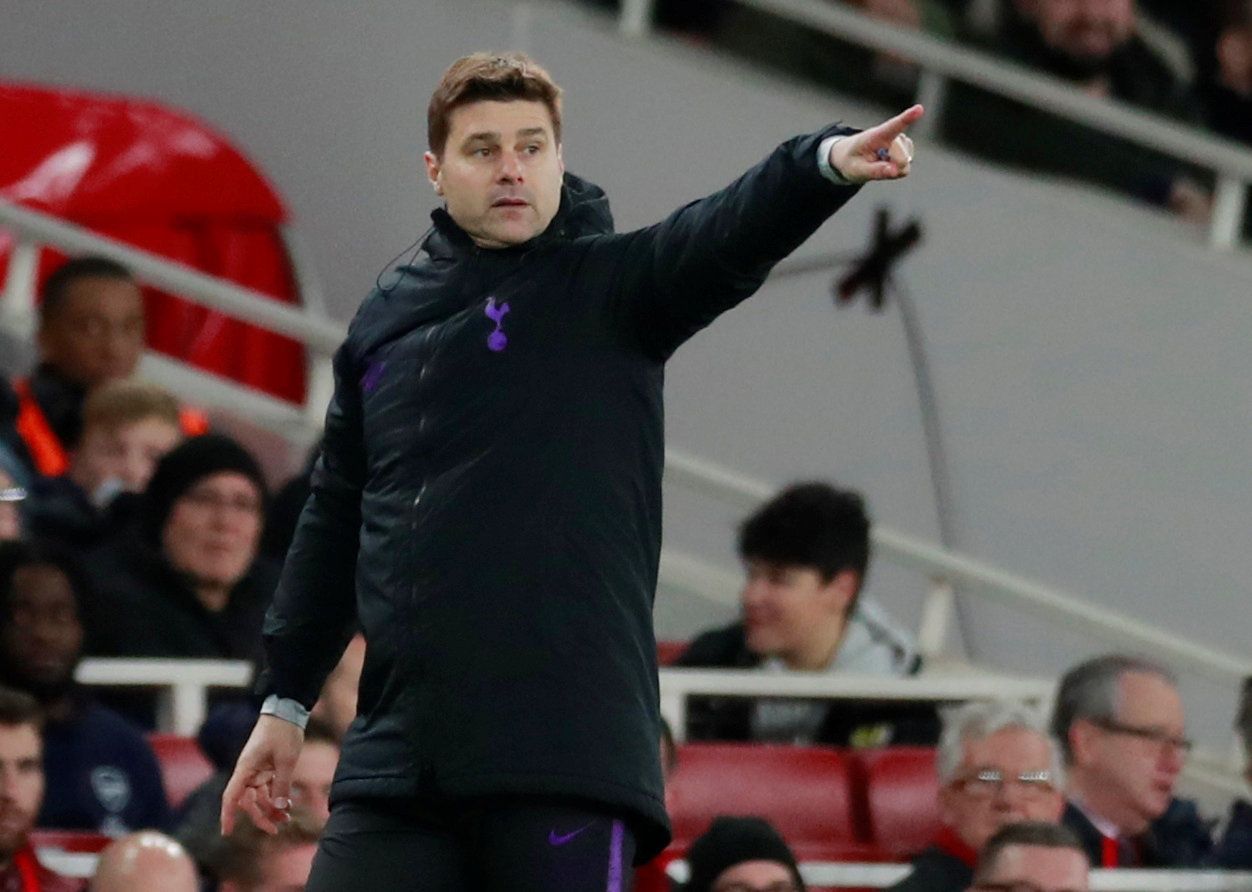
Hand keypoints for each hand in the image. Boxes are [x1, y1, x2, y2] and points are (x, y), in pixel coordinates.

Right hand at [220, 715, 304, 834]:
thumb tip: (278, 807)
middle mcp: (248, 772)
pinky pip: (268, 788)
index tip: (227, 832)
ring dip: (271, 808)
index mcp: (246, 768)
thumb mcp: (286, 760)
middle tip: (275, 830)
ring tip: (286, 819)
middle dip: (260, 817)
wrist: (287, 712)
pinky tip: (287, 806)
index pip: (231, 796)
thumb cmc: (283, 732)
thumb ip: (282, 784)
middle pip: (248, 801)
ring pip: (259, 797)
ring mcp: (257, 770)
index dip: (227, 815)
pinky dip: (276, 797)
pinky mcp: (266, 768)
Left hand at [830, 105, 923, 183]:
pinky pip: (905, 168)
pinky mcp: (907, 149)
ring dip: (892, 168)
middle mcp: (893, 135)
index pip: (894, 125)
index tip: (919, 108)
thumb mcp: (857, 170)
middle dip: (893, 167)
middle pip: (902, 157)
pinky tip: (885, 163)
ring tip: (877, 162)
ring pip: (905, 164)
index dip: (908, 117)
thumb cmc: (852, 161)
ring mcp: (901, 141)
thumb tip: (896, 171)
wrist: (850, 157)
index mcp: (877, 135)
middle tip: (874, 167)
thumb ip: (876, 171)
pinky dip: (895, 170)